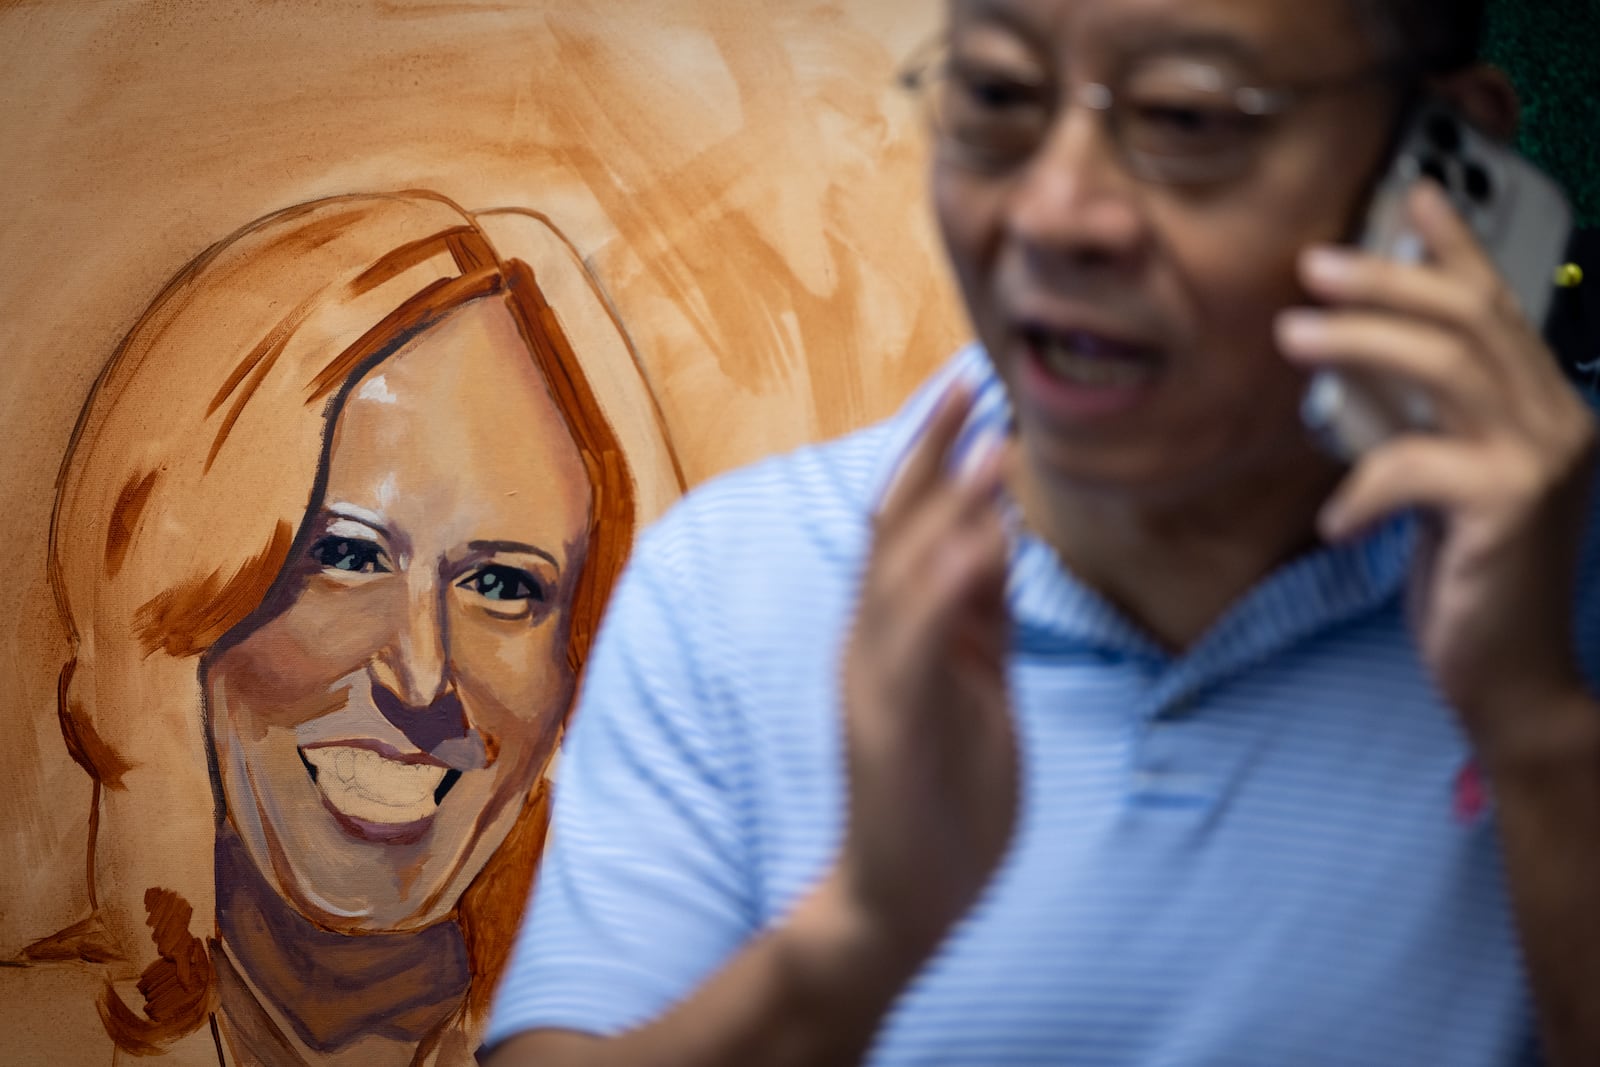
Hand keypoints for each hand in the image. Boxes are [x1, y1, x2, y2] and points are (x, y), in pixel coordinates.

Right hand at [834, 382, 1018, 953]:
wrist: (905, 893)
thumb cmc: (945, 788)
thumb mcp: (976, 679)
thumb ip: (979, 608)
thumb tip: (994, 529)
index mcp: (894, 627)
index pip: (910, 522)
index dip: (936, 454)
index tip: (972, 390)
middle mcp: (873, 640)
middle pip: (894, 527)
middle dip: (931, 454)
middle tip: (970, 382)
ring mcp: (875, 680)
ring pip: (901, 573)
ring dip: (945, 506)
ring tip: (990, 444)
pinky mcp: (889, 726)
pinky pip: (915, 646)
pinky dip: (944, 590)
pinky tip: (979, 547)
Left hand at [1278, 181, 1597, 760]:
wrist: (1508, 673)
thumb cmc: (1465, 575)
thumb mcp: (1442, 482)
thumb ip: (1423, 421)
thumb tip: (1356, 360)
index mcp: (1541, 404)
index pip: (1497, 307)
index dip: (1456, 247)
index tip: (1411, 195)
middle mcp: (1556, 418)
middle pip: (1468, 318)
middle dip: (1387, 279)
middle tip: (1312, 266)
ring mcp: (1540, 459)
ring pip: (1446, 366)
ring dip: (1361, 341)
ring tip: (1291, 335)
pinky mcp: (1508, 507)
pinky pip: (1413, 468)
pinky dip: (1361, 487)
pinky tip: (1335, 520)